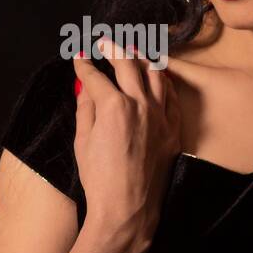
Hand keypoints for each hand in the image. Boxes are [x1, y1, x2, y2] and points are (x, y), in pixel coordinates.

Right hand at [72, 38, 181, 251]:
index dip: (84, 64)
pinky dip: (162, 82)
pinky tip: (157, 77)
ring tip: (133, 51)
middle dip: (113, 48)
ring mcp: (160, 117)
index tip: (80, 56)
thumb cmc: (100, 179)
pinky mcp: (173, 131)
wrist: (127, 209)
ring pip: (156, 74)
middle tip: (104, 42)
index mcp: (114, 106)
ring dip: (143, 59)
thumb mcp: (82, 141)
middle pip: (128, 64)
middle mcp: (140, 105)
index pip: (95, 75)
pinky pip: (171, 97)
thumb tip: (85, 86)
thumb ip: (85, 107)